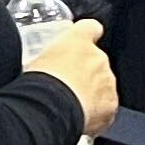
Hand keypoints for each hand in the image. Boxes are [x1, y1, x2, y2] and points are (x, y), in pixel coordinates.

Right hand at [34, 18, 117, 133]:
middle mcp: (98, 57)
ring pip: (103, 84)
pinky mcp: (111, 103)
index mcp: (78, 40)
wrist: (50, 107)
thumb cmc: (38, 82)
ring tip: (69, 104)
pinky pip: (106, 105)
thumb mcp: (33, 61)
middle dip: (84, 72)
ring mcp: (107, 80)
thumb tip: (39, 64)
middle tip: (65, 85)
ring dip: (91, 92)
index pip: (90, 28)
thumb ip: (45, 57)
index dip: (86, 36)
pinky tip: (78, 116)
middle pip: (96, 60)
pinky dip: (96, 111)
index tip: (80, 45)